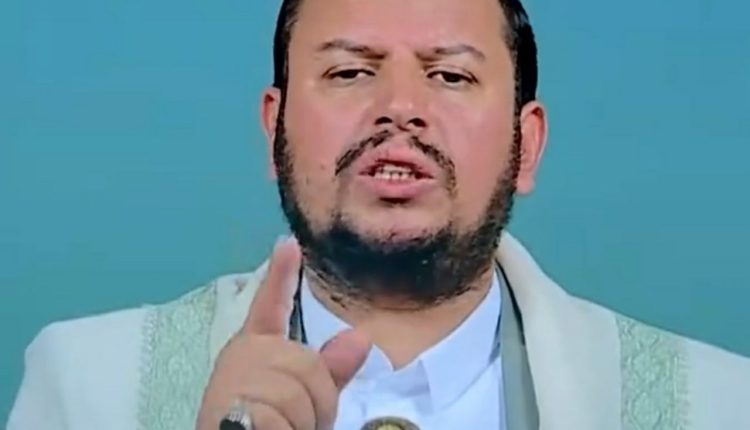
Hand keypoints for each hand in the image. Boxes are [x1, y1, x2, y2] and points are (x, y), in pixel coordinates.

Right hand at [195, 237, 370, 429]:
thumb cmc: (265, 426)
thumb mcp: (303, 400)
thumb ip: (330, 371)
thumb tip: (361, 337)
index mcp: (255, 350)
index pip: (269, 306)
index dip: (280, 275)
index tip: (289, 243)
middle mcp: (242, 356)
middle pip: (308, 364)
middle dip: (317, 403)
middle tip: (297, 423)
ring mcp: (234, 379)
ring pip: (299, 393)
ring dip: (302, 424)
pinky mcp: (231, 405)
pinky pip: (281, 417)